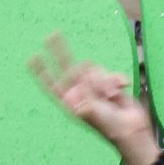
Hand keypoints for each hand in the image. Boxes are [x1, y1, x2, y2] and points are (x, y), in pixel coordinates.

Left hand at [28, 34, 161, 164]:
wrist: (131, 130)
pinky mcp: (109, 84)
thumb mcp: (93, 112)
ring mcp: (94, 87)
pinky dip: (116, 80)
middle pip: (67, 67)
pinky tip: (122, 90)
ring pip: (93, 69)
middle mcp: (80, 92)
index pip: (52, 84)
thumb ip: (85, 94)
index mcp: (71, 102)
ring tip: (111, 97)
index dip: (42, 72)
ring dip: (104, 80)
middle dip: (60, 51)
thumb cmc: (109, 127)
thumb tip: (81, 79)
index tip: (32, 59)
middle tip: (51, 34)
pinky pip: (110, 73)